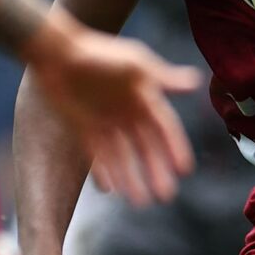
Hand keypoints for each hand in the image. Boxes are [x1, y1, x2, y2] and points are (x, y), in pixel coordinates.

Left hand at [26, 21, 198, 205]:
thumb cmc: (100, 53)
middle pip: (146, 148)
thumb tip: (197, 81)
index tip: (184, 169)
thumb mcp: (135, 63)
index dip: (175, 148)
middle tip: (166, 195)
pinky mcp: (83, 130)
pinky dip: (103, 173)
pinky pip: (97, 156)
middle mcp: (127, 113)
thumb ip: (164, 78)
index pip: (164, 128)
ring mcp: (105, 123)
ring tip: (140, 201)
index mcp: (144, 98)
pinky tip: (110, 189)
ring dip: (131, 178)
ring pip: (122, 157)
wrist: (57, 54)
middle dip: (156, 171)